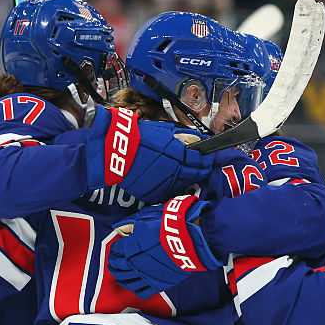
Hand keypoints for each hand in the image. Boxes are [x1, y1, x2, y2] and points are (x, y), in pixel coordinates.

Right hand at [83, 106, 212, 203]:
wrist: (114, 153)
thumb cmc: (137, 137)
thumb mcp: (162, 131)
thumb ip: (181, 136)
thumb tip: (196, 139)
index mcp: (178, 154)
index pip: (200, 160)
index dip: (208, 160)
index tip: (211, 157)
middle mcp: (174, 172)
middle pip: (195, 174)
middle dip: (202, 171)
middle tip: (206, 168)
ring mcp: (164, 185)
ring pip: (184, 185)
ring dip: (190, 180)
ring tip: (192, 175)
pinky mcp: (153, 194)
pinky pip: (169, 191)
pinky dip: (175, 187)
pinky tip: (175, 181)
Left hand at [108, 195, 221, 296]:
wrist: (190, 238)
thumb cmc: (170, 224)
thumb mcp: (146, 216)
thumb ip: (129, 223)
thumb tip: (118, 227)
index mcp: (130, 246)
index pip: (115, 253)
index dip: (114, 251)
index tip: (117, 251)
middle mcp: (134, 263)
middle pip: (117, 269)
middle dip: (114, 266)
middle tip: (115, 264)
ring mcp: (146, 275)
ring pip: (126, 282)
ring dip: (122, 278)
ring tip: (123, 275)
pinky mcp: (158, 284)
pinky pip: (141, 292)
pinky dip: (135, 289)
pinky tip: (136, 284)